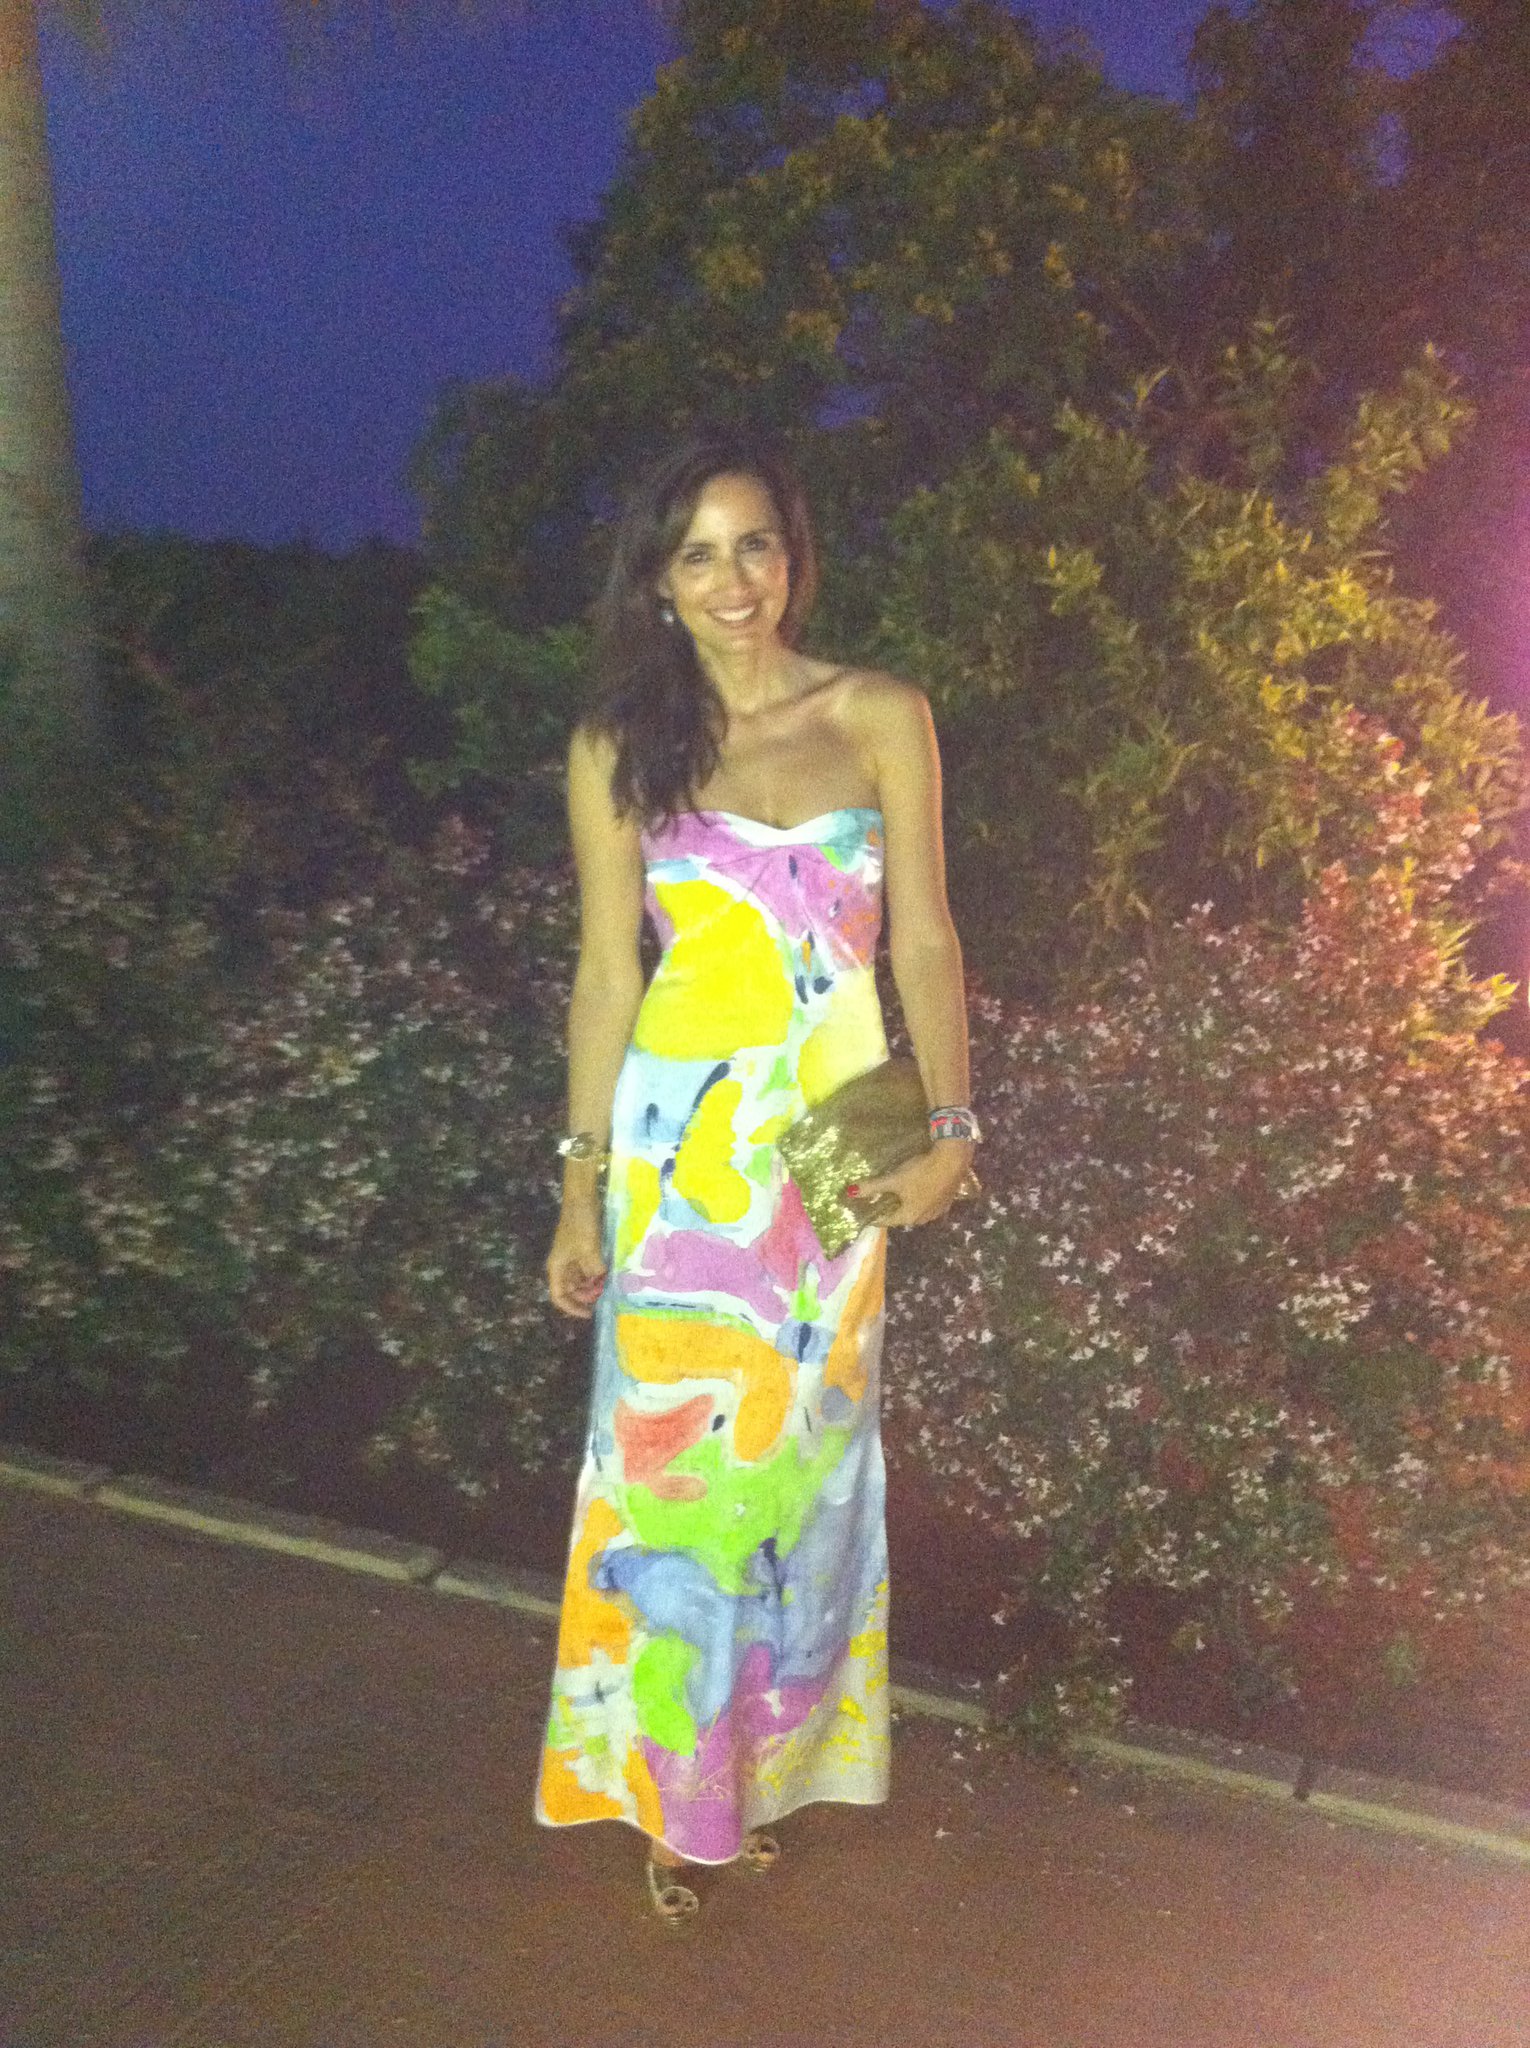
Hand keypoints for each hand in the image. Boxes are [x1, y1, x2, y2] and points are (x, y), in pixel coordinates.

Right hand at [547, 1201, 606, 1317]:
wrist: (582, 1199)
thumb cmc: (580, 1225)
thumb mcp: (589, 1251)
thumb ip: (595, 1271)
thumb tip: (602, 1287)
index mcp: (556, 1267)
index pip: (559, 1296)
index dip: (572, 1308)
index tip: (589, 1314)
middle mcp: (562, 1265)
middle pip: (571, 1290)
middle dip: (586, 1298)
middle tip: (604, 1300)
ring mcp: (572, 1258)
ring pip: (581, 1281)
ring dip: (592, 1287)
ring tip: (608, 1290)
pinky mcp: (582, 1250)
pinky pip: (588, 1269)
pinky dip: (596, 1275)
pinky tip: (608, 1277)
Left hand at [849, 1139, 975, 1229]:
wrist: (952, 1161)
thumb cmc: (921, 1172)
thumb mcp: (894, 1179)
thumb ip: (872, 1187)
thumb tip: (849, 1192)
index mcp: (908, 1217)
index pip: (884, 1220)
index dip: (872, 1214)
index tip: (862, 1209)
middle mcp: (923, 1219)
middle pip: (900, 1216)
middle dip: (888, 1208)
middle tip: (876, 1198)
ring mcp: (936, 1212)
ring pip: (914, 1210)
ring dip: (904, 1203)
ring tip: (895, 1192)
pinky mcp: (946, 1202)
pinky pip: (926, 1203)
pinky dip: (918, 1198)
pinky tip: (916, 1187)